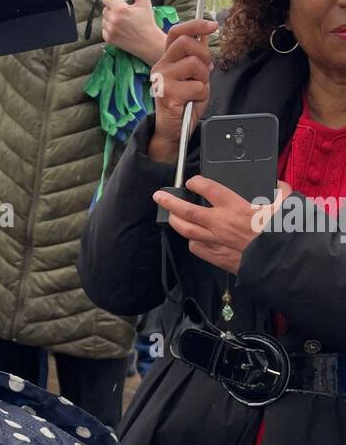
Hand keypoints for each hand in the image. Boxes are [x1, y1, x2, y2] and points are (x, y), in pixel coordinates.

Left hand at [99, 0, 166, 64]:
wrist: (148, 42)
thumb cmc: (147, 22)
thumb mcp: (144, 2)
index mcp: (120, 9)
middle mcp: (112, 20)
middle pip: (105, 8)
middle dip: (113, 8)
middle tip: (124, 12)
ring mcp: (109, 30)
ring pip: (104, 18)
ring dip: (111, 18)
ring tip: (124, 21)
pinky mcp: (108, 38)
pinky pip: (104, 28)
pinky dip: (110, 27)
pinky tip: (121, 28)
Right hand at [147, 19, 216, 166]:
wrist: (173, 131)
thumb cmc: (184, 104)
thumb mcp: (195, 76)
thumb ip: (198, 57)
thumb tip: (204, 35)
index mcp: (167, 59)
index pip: (177, 32)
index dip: (195, 25)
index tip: (213, 25)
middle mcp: (160, 66)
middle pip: (186, 43)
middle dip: (204, 54)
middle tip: (205, 70)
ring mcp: (161, 79)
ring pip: (193, 63)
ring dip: (203, 78)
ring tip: (196, 90)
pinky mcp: (167, 94)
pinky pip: (196, 86)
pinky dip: (201, 94)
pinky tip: (192, 101)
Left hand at [153, 175, 289, 273]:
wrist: (279, 263)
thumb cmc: (280, 235)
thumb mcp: (285, 207)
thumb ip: (281, 192)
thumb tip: (280, 187)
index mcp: (235, 207)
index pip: (208, 189)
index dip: (196, 183)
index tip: (192, 181)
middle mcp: (220, 223)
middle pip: (187, 210)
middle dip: (170, 201)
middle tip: (159, 196)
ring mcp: (215, 241)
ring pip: (186, 230)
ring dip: (175, 221)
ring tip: (170, 215)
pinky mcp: (216, 257)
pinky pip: (196, 248)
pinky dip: (191, 241)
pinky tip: (192, 238)